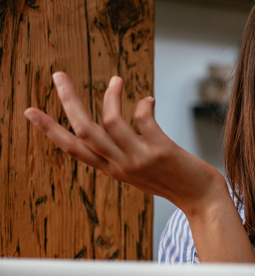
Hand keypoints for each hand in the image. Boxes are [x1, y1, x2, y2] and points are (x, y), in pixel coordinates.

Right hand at [24, 72, 225, 211]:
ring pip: (110, 121)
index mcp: (113, 170)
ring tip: (116, 79)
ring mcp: (140, 158)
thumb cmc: (174, 183)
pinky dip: (143, 104)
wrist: (203, 201)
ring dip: (110, 96)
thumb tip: (110, 126)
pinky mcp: (162, 151)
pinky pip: (143, 119)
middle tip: (58, 75)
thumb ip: (122, 155)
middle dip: (69, 101)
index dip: (50, 130)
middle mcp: (122, 165)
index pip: (73, 149)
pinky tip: (148, 99)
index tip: (30, 111)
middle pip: (84, 130)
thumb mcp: (139, 173)